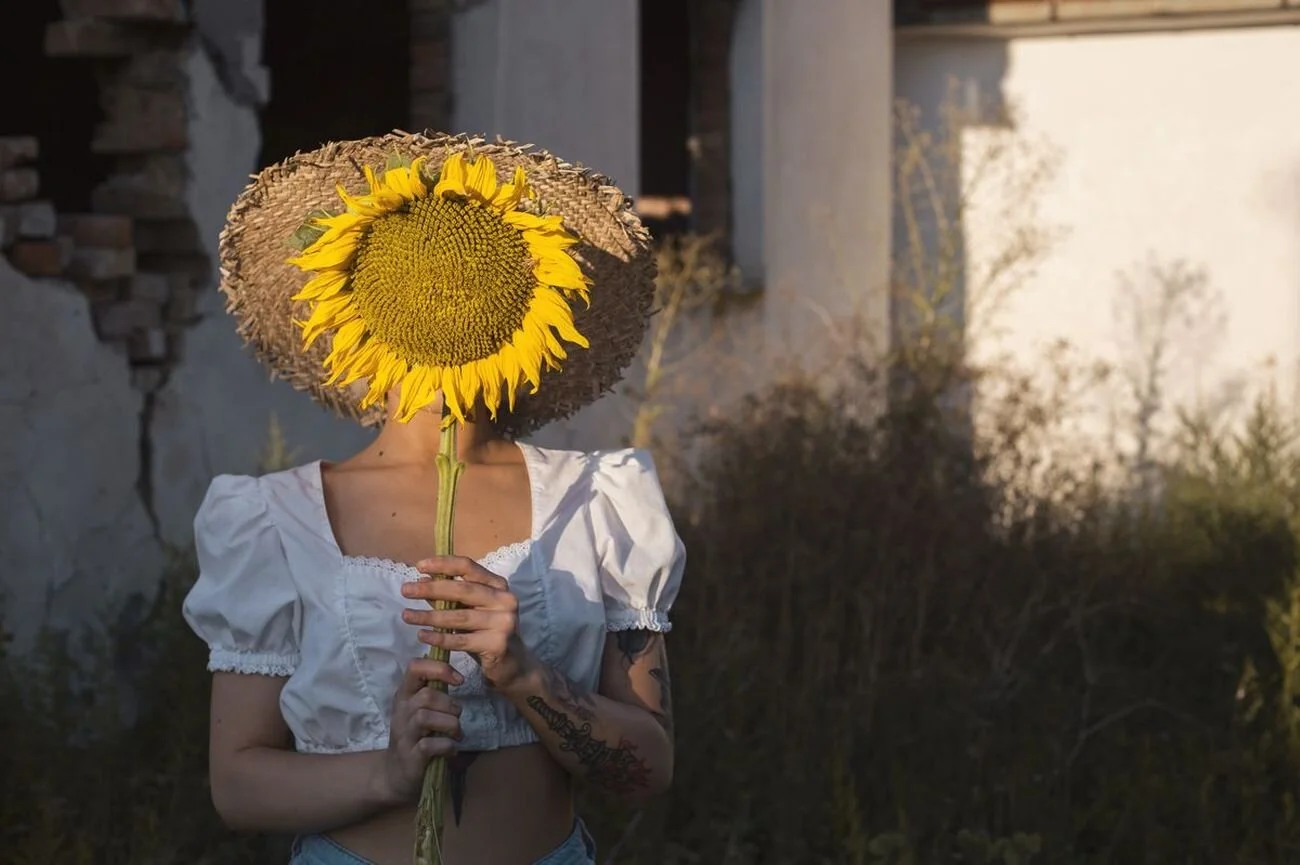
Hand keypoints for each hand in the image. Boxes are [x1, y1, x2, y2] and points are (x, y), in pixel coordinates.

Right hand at [377, 658, 463, 804]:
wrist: (397, 775)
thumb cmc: (417, 737)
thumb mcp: (422, 710)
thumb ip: (435, 693)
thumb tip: (458, 674)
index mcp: (405, 696)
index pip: (414, 668)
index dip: (439, 668)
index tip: (459, 680)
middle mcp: (401, 712)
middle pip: (426, 696)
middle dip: (450, 705)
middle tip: (457, 717)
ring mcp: (404, 735)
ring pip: (424, 717)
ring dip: (450, 724)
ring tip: (456, 734)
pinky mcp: (410, 757)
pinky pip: (428, 745)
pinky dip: (446, 746)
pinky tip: (451, 750)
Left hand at [402, 555, 532, 690]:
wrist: (512, 664)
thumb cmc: (486, 633)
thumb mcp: (470, 610)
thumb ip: (450, 596)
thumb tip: (421, 580)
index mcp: (498, 585)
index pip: (469, 567)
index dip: (443, 564)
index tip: (419, 566)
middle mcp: (505, 600)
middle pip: (462, 590)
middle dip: (431, 589)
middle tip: (405, 591)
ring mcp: (504, 622)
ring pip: (459, 616)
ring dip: (429, 616)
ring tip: (407, 616)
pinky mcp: (497, 643)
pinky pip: (462, 640)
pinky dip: (439, 638)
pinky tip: (422, 636)